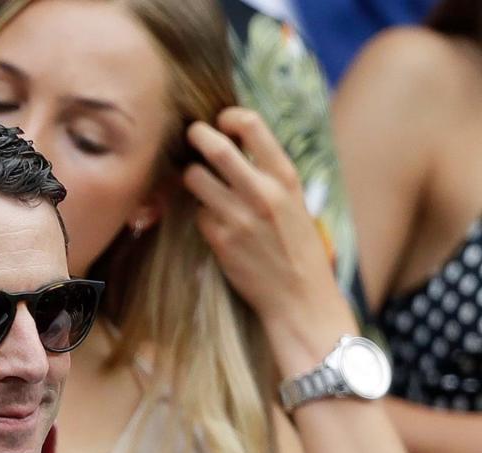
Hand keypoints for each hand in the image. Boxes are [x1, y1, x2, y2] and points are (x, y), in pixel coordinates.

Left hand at [183, 107, 355, 374]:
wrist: (299, 298)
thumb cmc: (299, 251)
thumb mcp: (296, 204)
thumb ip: (271, 177)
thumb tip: (240, 150)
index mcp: (286, 178)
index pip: (253, 126)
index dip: (230, 116)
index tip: (221, 119)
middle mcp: (262, 192)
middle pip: (216, 148)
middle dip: (197, 135)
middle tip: (191, 134)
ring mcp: (238, 217)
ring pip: (196, 179)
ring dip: (191, 175)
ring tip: (196, 179)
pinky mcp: (220, 241)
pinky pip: (198, 215)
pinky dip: (200, 214)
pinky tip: (211, 221)